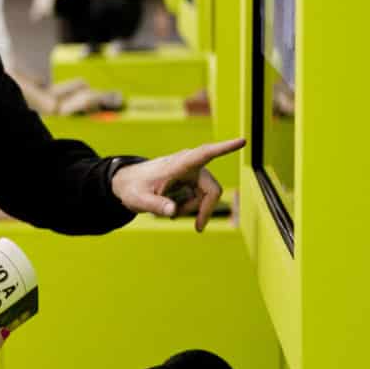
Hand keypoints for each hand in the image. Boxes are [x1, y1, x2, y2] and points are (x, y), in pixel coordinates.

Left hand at [111, 138, 246, 230]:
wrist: (127, 183)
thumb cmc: (132, 188)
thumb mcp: (139, 199)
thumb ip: (155, 205)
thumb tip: (173, 212)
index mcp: (179, 163)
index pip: (205, 154)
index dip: (224, 148)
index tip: (242, 140)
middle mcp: (189, 165)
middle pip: (212, 189)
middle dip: (204, 208)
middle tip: (198, 228)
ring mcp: (192, 173)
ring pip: (207, 196)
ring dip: (193, 208)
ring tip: (171, 212)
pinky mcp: (192, 180)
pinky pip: (201, 198)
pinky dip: (190, 207)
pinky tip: (174, 208)